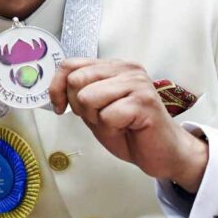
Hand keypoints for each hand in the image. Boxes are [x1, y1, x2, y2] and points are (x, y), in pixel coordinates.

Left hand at [49, 58, 208, 192]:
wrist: (162, 153)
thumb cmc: (130, 130)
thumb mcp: (95, 108)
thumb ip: (78, 93)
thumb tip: (54, 88)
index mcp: (113, 66)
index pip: (70, 65)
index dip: (57, 87)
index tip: (61, 107)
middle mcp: (127, 69)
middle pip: (77, 81)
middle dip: (80, 107)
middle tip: (101, 118)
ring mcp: (137, 83)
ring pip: (88, 97)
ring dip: (97, 119)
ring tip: (116, 123)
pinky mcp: (144, 102)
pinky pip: (107, 116)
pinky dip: (111, 129)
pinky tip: (127, 129)